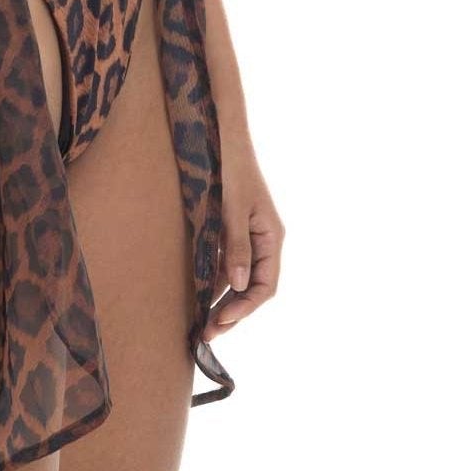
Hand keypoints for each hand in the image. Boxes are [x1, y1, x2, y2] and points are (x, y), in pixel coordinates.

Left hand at [203, 130, 283, 342]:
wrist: (223, 134)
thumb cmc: (231, 168)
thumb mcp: (233, 208)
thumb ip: (236, 245)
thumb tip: (240, 286)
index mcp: (272, 236)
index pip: (266, 286)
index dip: (245, 308)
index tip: (220, 321)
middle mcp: (264, 240)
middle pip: (254, 288)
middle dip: (232, 312)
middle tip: (206, 335)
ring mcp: (248, 235)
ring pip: (240, 279)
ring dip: (222, 300)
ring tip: (200, 323)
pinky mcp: (232, 229)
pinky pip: (228, 263)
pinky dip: (215, 280)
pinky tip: (198, 294)